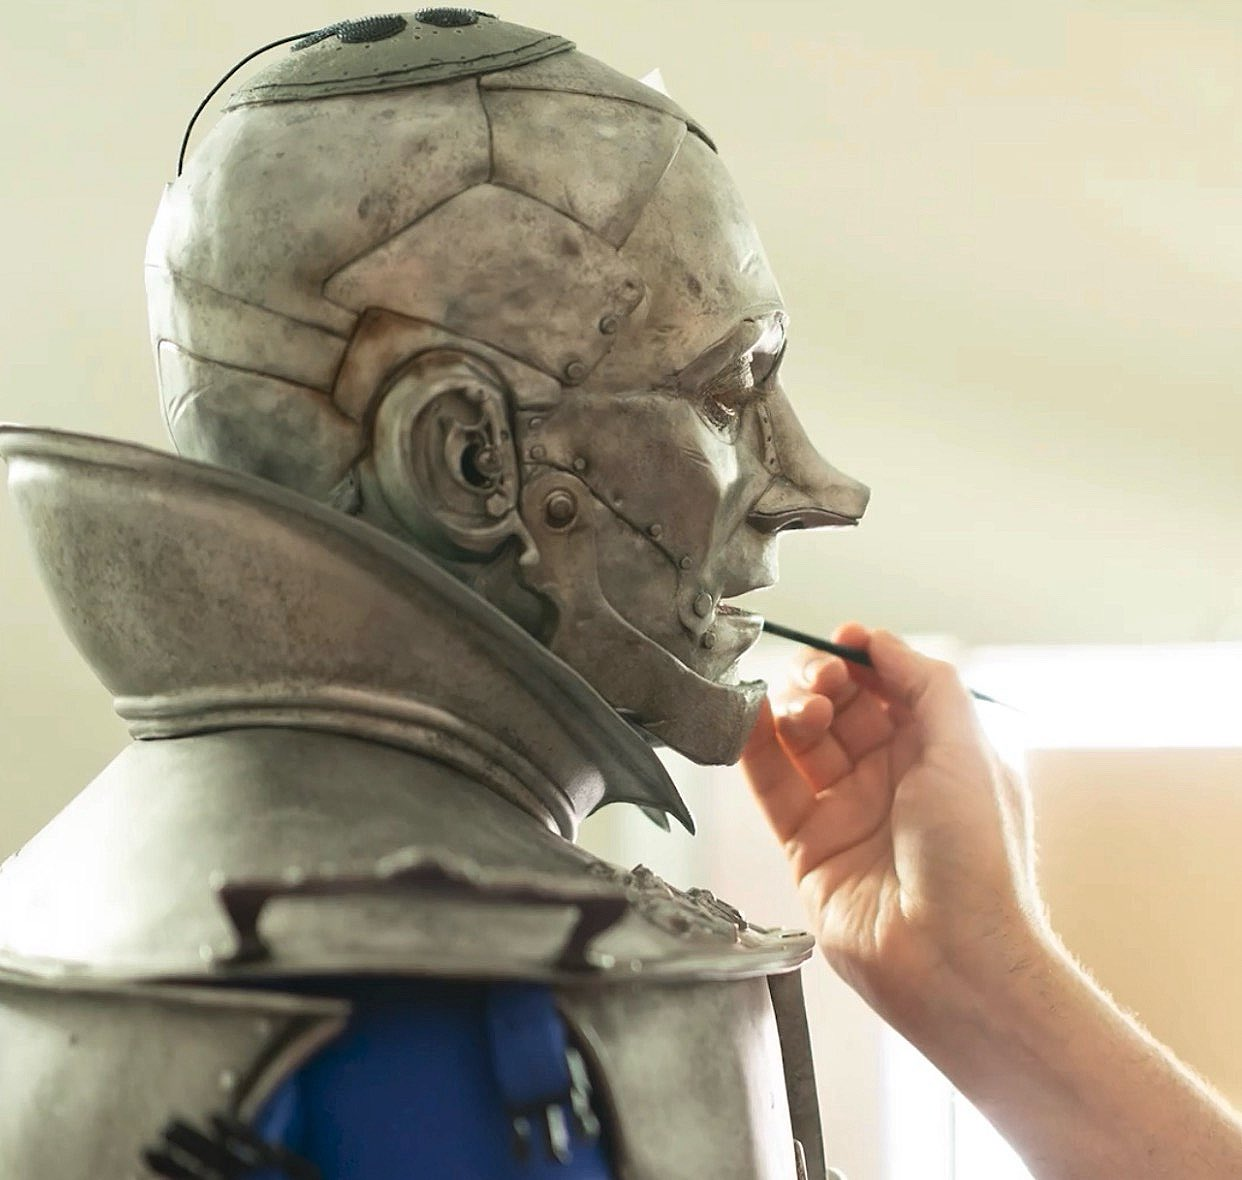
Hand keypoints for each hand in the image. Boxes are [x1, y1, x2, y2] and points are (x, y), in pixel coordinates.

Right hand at [741, 623, 1046, 1033]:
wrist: (953, 959)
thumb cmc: (978, 857)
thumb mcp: (969, 749)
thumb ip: (925, 683)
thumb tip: (876, 641)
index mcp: (936, 752)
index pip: (886, 687)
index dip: (861, 659)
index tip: (841, 642)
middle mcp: (890, 777)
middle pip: (839, 708)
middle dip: (824, 682)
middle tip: (820, 683)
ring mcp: (846, 810)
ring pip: (802, 741)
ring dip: (792, 711)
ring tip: (801, 713)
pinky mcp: (806, 845)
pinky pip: (773, 786)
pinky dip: (754, 749)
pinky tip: (748, 717)